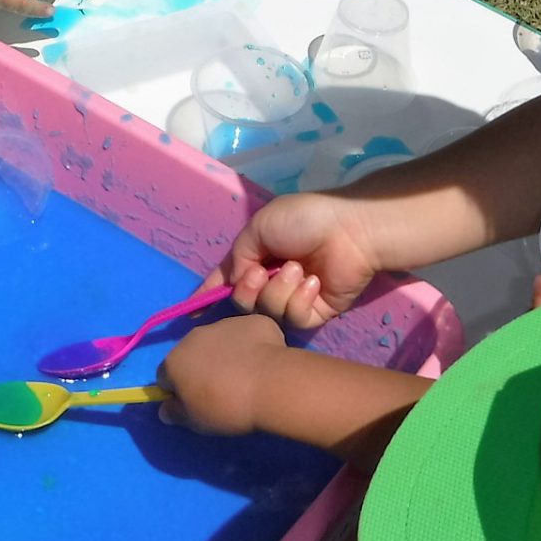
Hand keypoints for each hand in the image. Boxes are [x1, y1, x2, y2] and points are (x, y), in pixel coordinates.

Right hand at [156, 315, 284, 435]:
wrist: (270, 384)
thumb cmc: (226, 407)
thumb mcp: (196, 421)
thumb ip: (176, 413)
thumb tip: (166, 409)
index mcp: (174, 361)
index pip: (165, 377)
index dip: (178, 391)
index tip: (196, 403)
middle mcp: (194, 336)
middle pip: (192, 353)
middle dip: (202, 368)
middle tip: (222, 390)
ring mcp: (224, 324)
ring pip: (220, 340)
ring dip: (227, 354)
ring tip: (246, 377)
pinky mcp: (253, 321)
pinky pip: (247, 334)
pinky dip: (252, 346)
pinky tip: (264, 364)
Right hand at [210, 192, 381, 328]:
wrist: (349, 232)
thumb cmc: (303, 220)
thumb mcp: (259, 227)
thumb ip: (239, 257)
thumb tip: (237, 282)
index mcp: (256, 257)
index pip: (226, 281)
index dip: (208, 296)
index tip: (191, 313)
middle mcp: (271, 280)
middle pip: (243, 304)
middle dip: (247, 291)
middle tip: (260, 273)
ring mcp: (293, 298)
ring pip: (267, 313)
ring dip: (279, 290)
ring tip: (299, 269)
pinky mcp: (315, 313)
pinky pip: (295, 320)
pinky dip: (300, 300)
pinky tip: (314, 282)